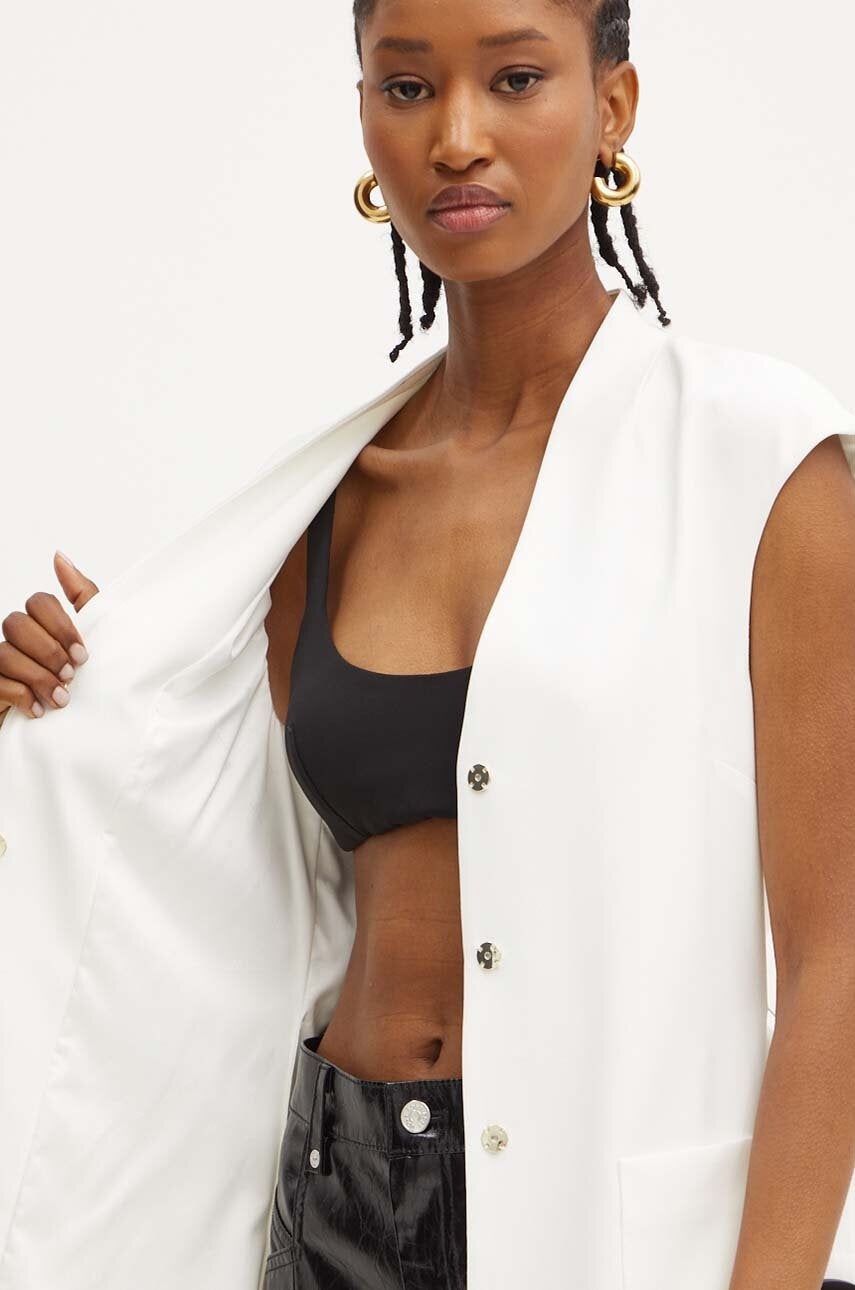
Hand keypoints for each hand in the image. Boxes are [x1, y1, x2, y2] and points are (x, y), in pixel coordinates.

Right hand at [0, 551, 98, 724]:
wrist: (81, 737)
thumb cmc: (85, 687)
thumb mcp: (93, 641)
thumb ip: (83, 598)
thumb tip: (59, 556)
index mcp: (42, 627)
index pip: (39, 602)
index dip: (61, 626)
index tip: (84, 654)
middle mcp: (16, 641)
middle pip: (17, 622)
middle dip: (48, 650)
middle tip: (72, 675)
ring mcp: (0, 665)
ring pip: (3, 651)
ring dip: (37, 676)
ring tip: (61, 699)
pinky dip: (20, 696)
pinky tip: (39, 710)